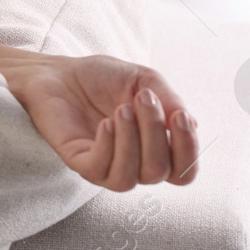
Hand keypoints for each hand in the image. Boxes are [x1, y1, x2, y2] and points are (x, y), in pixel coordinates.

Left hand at [0, 52, 199, 189]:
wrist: (59, 71)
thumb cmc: (103, 78)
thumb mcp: (144, 80)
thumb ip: (169, 100)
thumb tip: (189, 122)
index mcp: (155, 150)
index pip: (184, 172)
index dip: (188, 150)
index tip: (180, 116)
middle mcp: (133, 164)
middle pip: (160, 172)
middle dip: (155, 133)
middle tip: (142, 98)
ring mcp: (105, 166)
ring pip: (131, 178)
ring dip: (132, 141)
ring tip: (121, 109)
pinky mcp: (78, 161)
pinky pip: (100, 170)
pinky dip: (108, 146)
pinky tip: (105, 122)